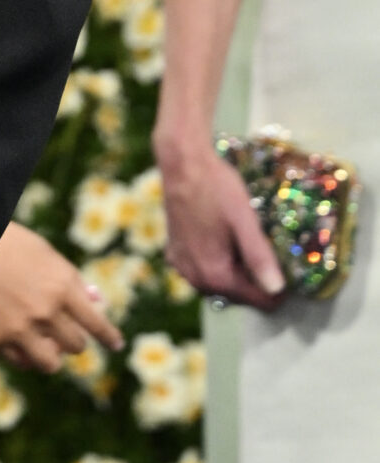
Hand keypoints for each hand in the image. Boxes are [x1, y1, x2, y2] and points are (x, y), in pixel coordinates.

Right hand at [0, 221, 126, 372]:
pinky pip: (22, 362)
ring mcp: (20, 328)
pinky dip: (25, 355)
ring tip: (44, 345)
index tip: (116, 344)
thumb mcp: (41, 251)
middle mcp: (45, 310)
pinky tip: (20, 343)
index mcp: (61, 284)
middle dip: (73, 339)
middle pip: (77, 345)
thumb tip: (95, 302)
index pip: (96, 322)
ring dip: (52, 354)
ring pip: (52, 362)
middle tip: (65, 333)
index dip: (109, 336)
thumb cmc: (1, 242)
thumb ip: (69, 278)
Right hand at [157, 135, 285, 308]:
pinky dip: (216, 263)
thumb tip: (277, 290)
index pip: (258, 300)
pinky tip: (223, 241)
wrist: (181, 163)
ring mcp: (181, 266)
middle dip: (256, 280)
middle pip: (238, 294)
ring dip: (237, 271)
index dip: (278, 289)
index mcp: (214, 274)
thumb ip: (259, 257)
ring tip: (248, 243)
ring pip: (219, 283)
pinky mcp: (174, 253)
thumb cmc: (216, 187)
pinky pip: (202, 270)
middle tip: (268, 249)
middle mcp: (194, 278)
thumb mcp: (244, 220)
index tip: (289, 268)